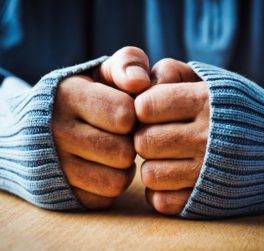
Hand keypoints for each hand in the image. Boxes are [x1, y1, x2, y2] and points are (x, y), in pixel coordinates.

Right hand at [52, 47, 150, 208]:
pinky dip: (111, 184)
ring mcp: (57, 166)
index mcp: (69, 95)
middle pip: (123, 152)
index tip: (128, 112)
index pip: (124, 114)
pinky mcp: (64, 192)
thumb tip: (141, 82)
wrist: (45, 125)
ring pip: (118, 180)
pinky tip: (104, 167)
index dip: (135, 115)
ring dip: (124, 166)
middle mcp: (57, 133)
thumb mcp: (105, 71)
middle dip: (130, 142)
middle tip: (122, 135)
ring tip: (115, 150)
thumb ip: (128, 64)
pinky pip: (105, 198)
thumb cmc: (89, 95)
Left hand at [134, 58, 209, 214]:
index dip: (143, 109)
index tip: (152, 112)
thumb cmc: (229, 107)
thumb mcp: (206, 79)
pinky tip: (174, 179)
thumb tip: (137, 85)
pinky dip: (162, 192)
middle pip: (143, 142)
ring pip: (149, 175)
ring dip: (153, 167)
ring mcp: (208, 172)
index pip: (145, 106)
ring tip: (169, 158)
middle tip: (159, 136)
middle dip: (145, 137)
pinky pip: (162, 202)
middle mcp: (207, 137)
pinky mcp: (207, 199)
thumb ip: (169, 73)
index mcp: (205, 101)